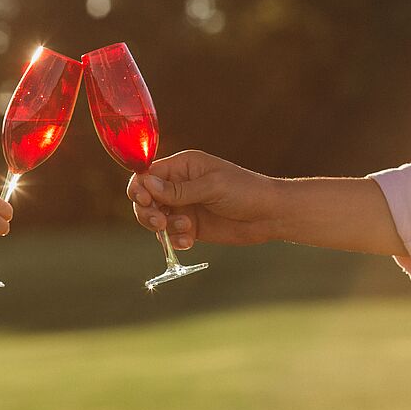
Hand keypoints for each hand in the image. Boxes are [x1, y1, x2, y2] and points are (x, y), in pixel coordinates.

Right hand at [127, 150, 281, 249]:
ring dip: (163, 228)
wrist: (270, 215)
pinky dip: (175, 241)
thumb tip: (146, 183)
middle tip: (160, 223)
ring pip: (154, 219)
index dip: (140, 189)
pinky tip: (190, 242)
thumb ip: (178, 189)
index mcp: (182, 166)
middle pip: (145, 199)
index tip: (145, 201)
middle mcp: (178, 186)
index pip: (146, 175)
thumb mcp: (212, 187)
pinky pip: (170, 236)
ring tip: (186, 229)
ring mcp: (183, 207)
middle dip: (147, 212)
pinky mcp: (190, 227)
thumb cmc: (245, 191)